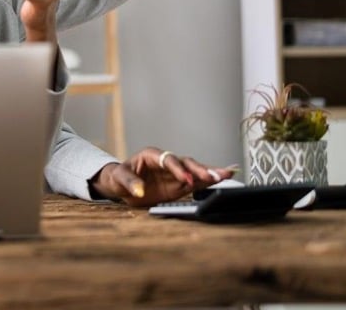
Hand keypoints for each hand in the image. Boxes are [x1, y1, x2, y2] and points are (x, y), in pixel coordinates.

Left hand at [89, 146, 235, 206]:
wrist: (121, 184)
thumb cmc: (119, 177)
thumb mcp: (118, 178)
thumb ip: (129, 182)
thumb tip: (139, 190)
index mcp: (151, 155)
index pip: (168, 160)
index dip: (177, 169)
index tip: (186, 180)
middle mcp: (166, 162)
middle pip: (185, 163)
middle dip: (200, 169)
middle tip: (215, 175)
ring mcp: (174, 174)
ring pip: (194, 171)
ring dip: (209, 174)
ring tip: (227, 175)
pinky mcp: (179, 185)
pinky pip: (195, 183)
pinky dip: (208, 182)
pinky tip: (222, 181)